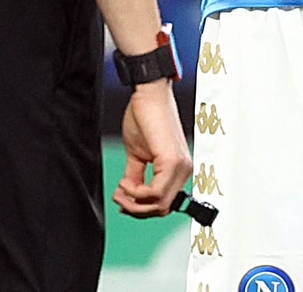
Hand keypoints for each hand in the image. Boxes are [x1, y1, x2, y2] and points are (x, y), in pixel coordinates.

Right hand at [114, 79, 192, 216]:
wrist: (148, 94)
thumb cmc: (145, 116)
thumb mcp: (137, 154)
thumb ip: (135, 176)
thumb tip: (128, 196)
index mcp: (177, 168)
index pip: (164, 202)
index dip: (141, 207)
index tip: (122, 200)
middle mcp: (183, 169)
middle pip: (162, 208)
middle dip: (137, 208)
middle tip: (119, 198)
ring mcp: (180, 166)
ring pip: (160, 203)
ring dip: (135, 201)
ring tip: (120, 189)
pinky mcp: (172, 161)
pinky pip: (156, 192)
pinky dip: (137, 192)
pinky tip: (125, 181)